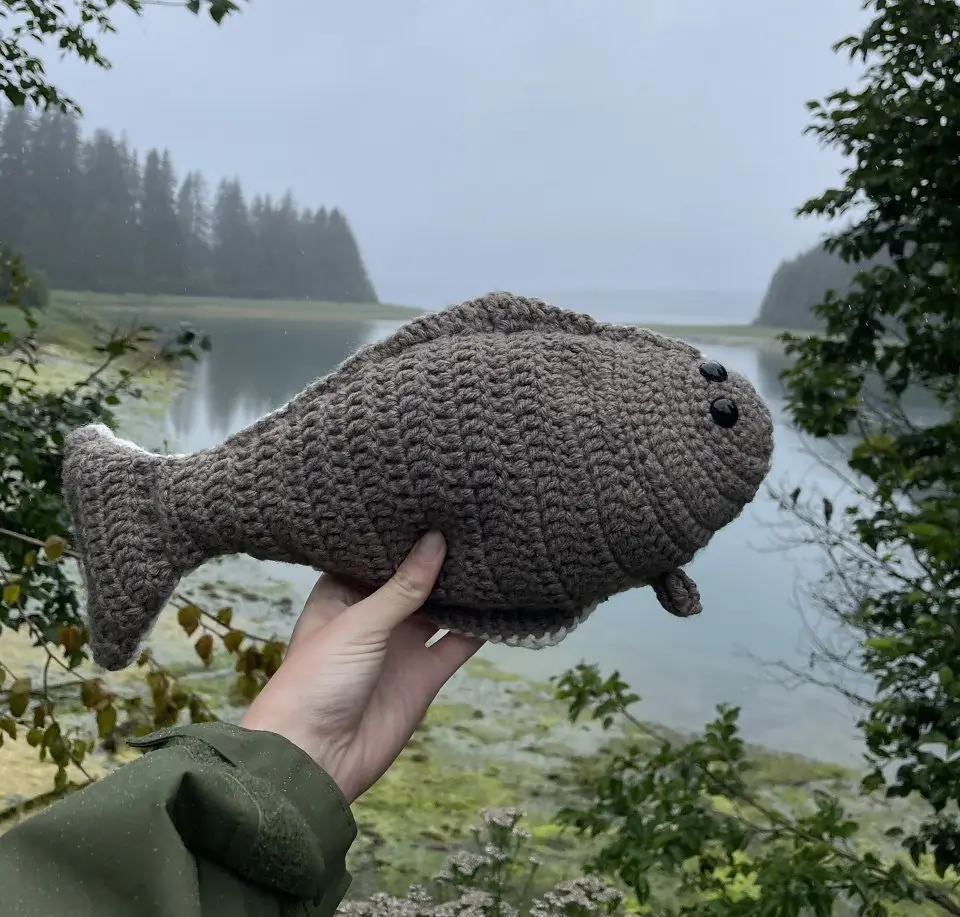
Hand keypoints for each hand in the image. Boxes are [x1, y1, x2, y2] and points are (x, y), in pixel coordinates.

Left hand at [240, 532, 483, 801]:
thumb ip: (401, 586)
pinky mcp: (424, 675)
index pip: (375, 556)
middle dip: (438, 557)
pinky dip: (481, 627)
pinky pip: (458, 644)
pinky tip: (505, 601)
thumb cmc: (315, 681)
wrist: (315, 759)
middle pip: (413, 580)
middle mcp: (374, 617)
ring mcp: (401, 646)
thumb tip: (435, 539)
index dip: (399, 534)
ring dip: (462, 588)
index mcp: (343, 596)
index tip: (429, 500)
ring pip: (440, 609)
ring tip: (494, 549)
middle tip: (472, 517)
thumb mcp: (358, 623)